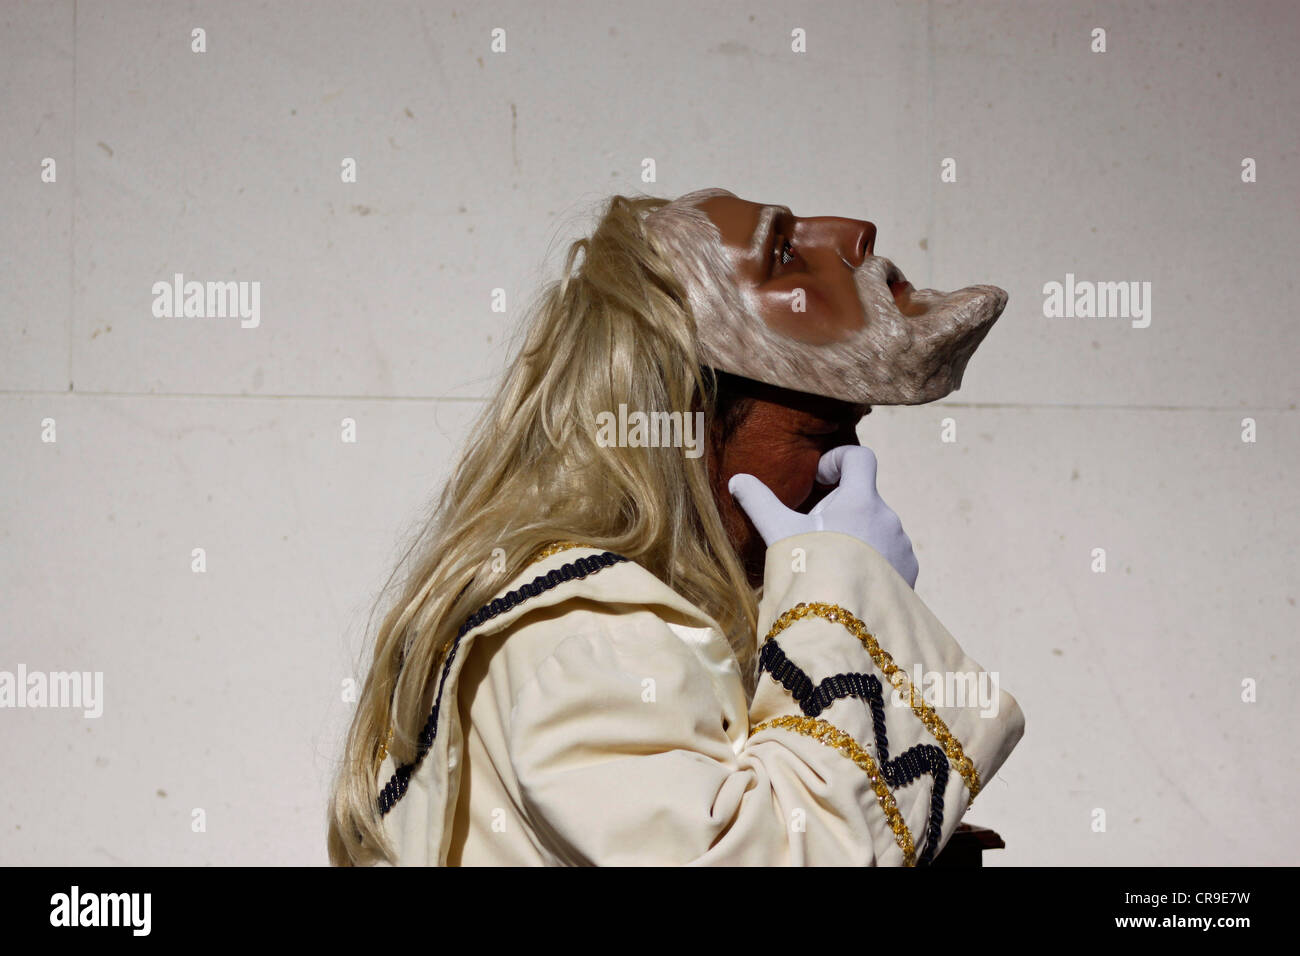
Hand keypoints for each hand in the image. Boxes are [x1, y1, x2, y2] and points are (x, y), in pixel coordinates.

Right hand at [727, 445, 918, 587]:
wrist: (845, 623)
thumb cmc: (812, 569)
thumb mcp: (781, 533)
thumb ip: (759, 502)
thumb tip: (737, 480)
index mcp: (860, 500)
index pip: (859, 457)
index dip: (837, 460)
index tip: (819, 480)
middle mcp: (888, 518)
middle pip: (863, 498)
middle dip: (840, 510)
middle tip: (813, 536)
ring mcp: (901, 546)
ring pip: (877, 529)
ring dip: (857, 537)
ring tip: (832, 565)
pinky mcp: (909, 573)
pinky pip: (890, 556)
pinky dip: (872, 562)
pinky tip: (850, 583)